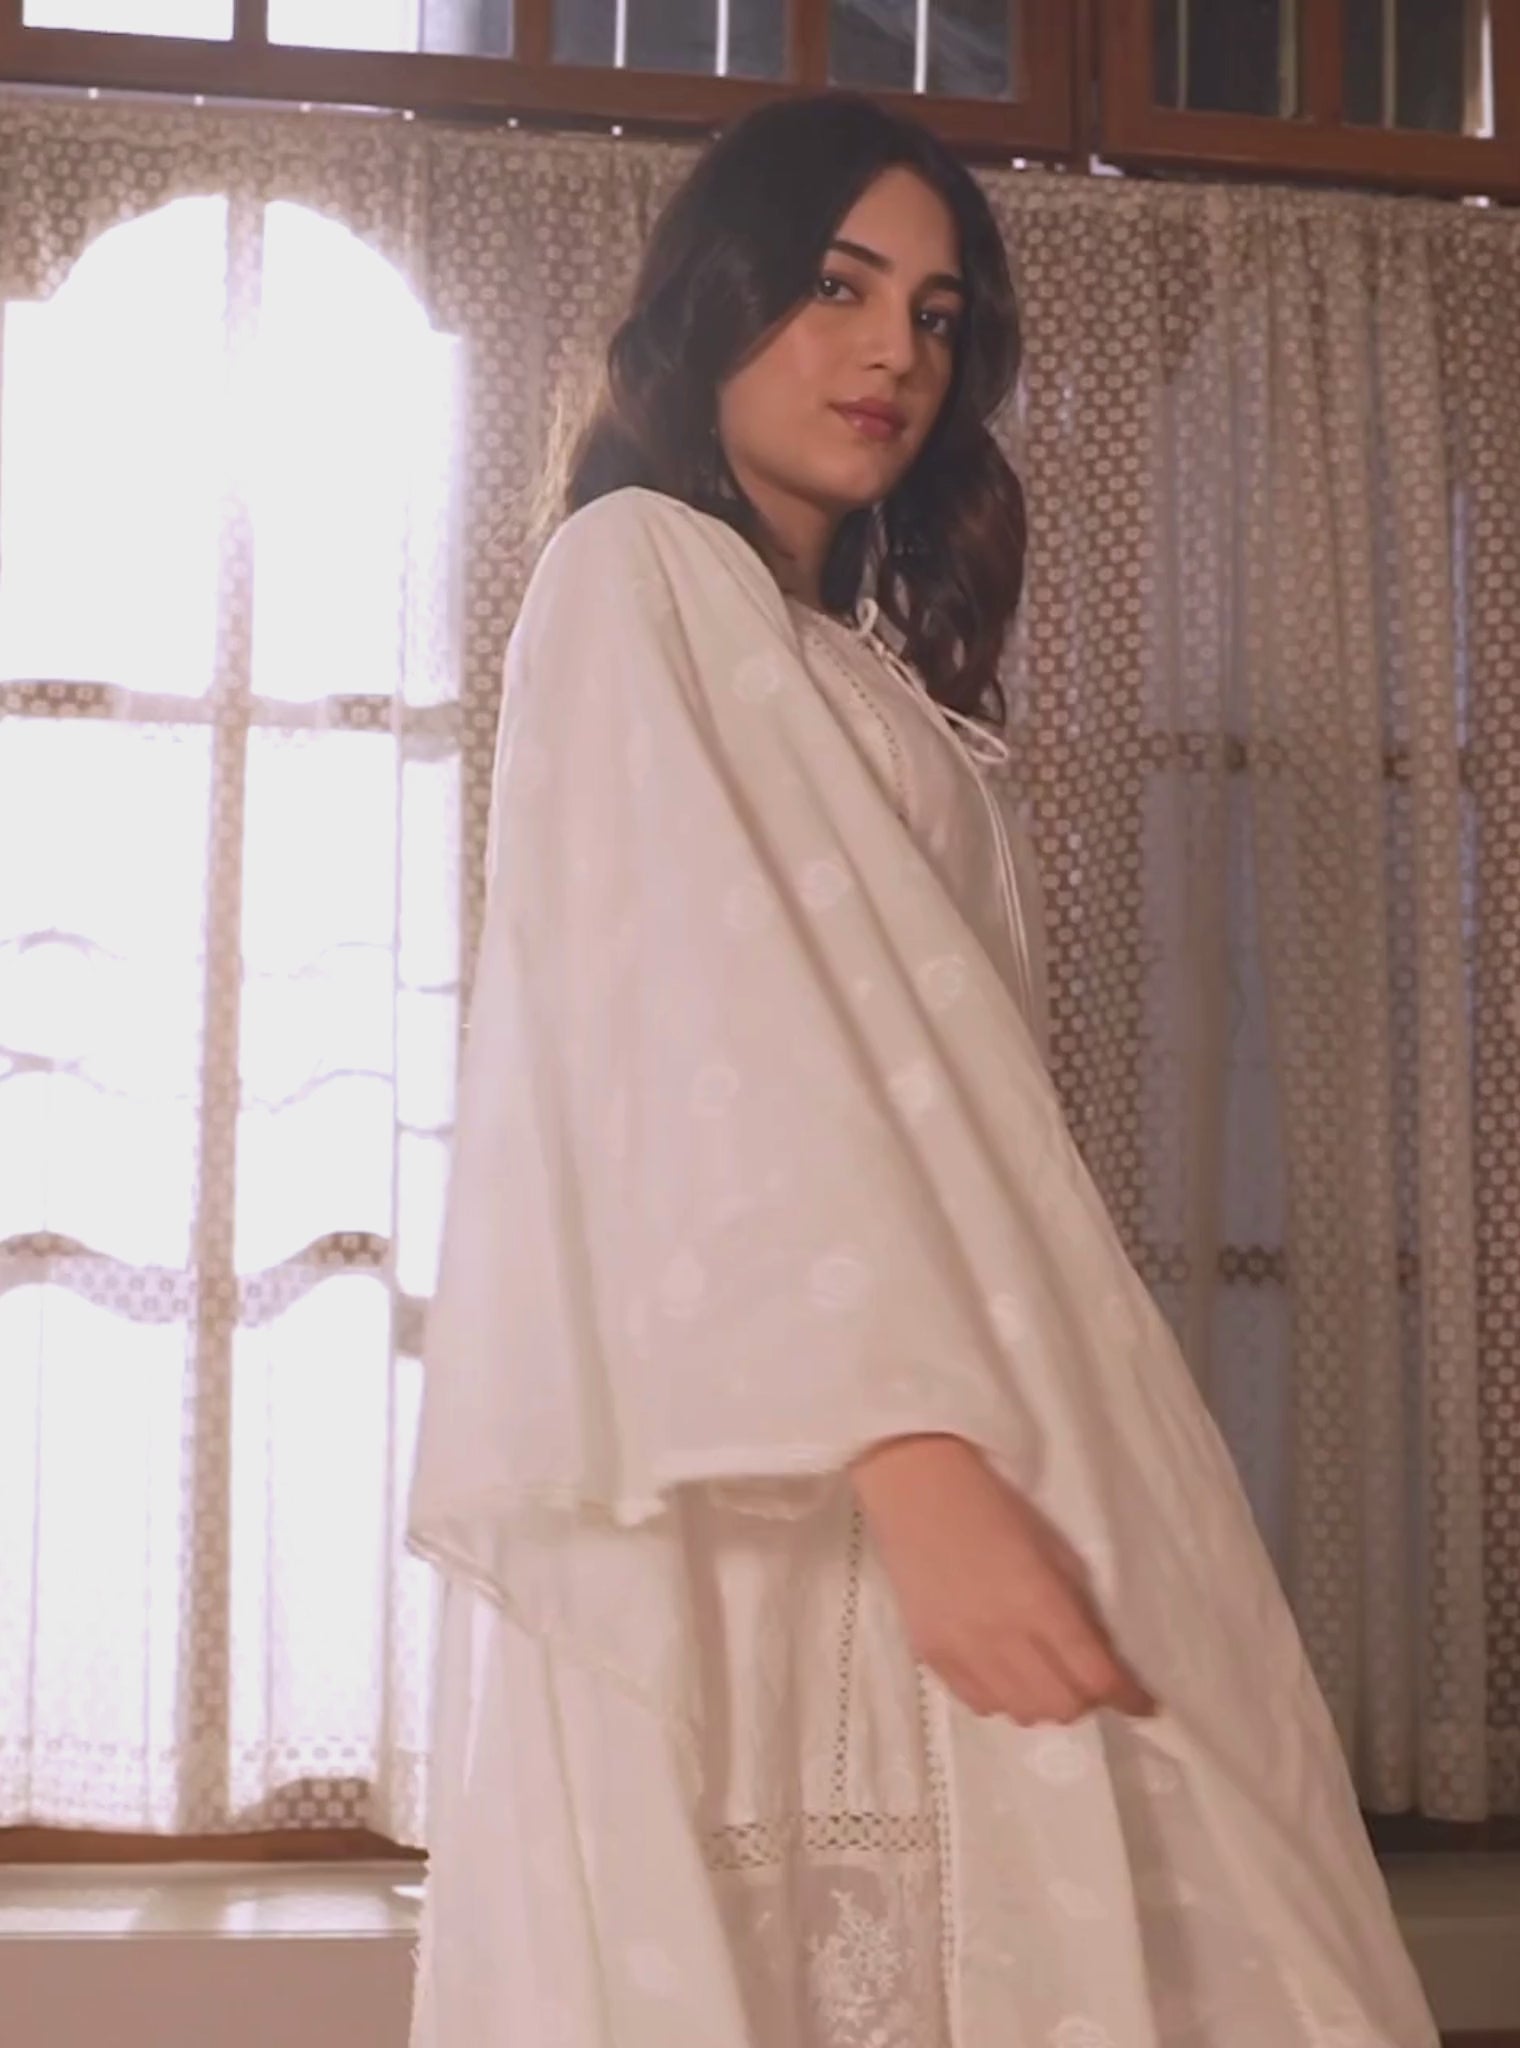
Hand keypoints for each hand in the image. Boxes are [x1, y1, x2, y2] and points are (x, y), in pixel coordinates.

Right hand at [850, 1434, 1157, 1725]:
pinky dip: (1004, 1698)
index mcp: (1039, 1601)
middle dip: (1087, 1697)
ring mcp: (962, 1651)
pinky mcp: (931, 1656)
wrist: (915, 1487)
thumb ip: (1078, 1605)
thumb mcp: (1052, 1547)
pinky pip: (980, 1705)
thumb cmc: (993, 1504)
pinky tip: (1005, 1671)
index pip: (1096, 1675)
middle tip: (1088, 1677)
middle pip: (1062, 1706)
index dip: (1128, 1697)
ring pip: (1022, 1714)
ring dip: (1044, 1700)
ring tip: (1045, 1673)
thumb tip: (1102, 1654)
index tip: (1143, 1704)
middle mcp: (1002, 1637)